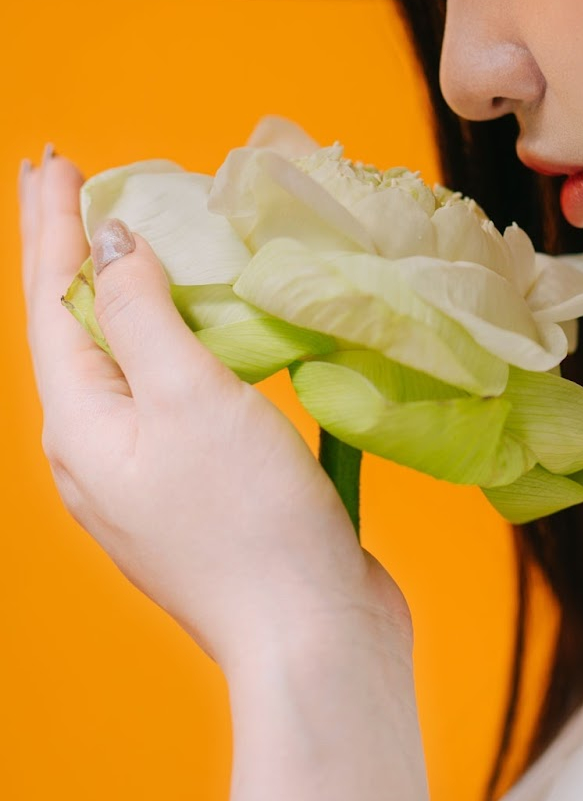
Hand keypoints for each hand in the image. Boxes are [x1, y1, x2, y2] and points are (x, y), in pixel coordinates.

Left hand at [17, 149, 413, 676]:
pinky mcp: (206, 495)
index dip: (53, 226)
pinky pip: (179, 398)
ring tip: (144, 240)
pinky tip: (214, 331)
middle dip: (80, 254)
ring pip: (130, 366)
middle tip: (82, 183)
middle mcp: (103, 453)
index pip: (53, 301)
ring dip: (135, 296)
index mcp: (83, 427)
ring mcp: (152, 480)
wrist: (311, 641)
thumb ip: (143, 313)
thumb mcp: (189, 397)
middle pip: (80, 331)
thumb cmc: (250, 522)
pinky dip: (185, 345)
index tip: (54, 159)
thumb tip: (110, 245)